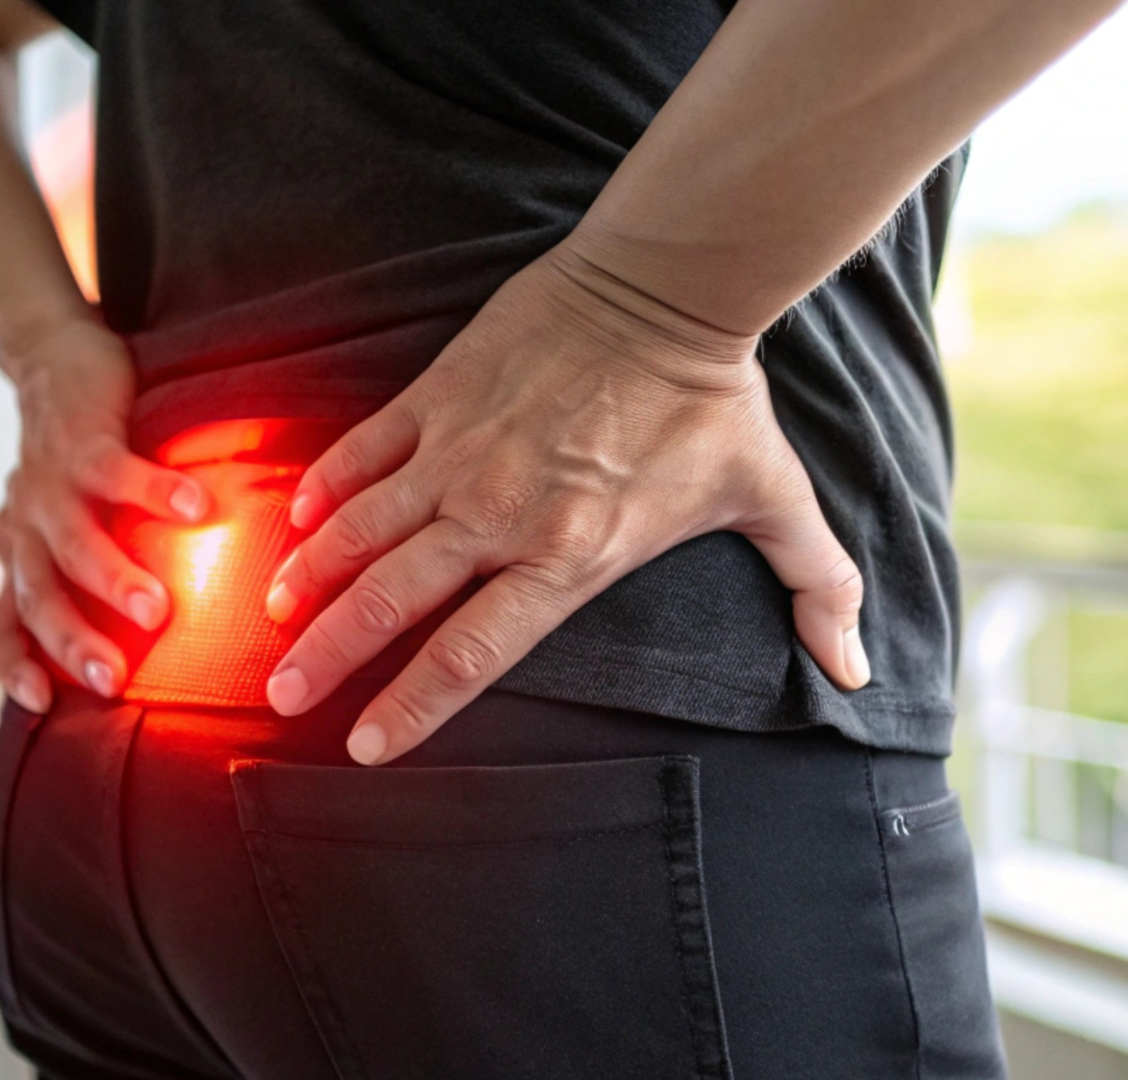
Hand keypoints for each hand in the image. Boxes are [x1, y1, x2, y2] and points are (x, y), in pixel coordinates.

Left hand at [0, 316, 209, 711]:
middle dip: (74, 642)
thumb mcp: (69, 526)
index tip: (42, 704)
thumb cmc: (76, 462)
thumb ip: (89, 578)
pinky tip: (199, 505)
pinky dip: (157, 491)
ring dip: (114, 579)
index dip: (14, 665)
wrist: (52, 361)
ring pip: (74, 542)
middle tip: (114, 680)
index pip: (4, 626)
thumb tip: (153, 647)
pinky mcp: (81, 438)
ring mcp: (49, 484)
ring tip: (158, 610)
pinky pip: (117, 471)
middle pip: (40, 598)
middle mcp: (25, 527)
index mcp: (21, 557)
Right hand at [261, 238, 867, 763]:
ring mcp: (461, 451)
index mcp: (571, 556)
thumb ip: (816, 589)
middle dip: (329, 657)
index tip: (364, 749)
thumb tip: (856, 667)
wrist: (668, 284)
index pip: (474, 653)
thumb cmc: (716, 402)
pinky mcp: (439, 394)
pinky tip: (294, 519)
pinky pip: (365, 449)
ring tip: (271, 615)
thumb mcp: (774, 500)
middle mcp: (502, 514)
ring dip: (312, 577)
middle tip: (280, 696)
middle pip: (393, 601)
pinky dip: (325, 487)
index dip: (413, 705)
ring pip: (363, 528)